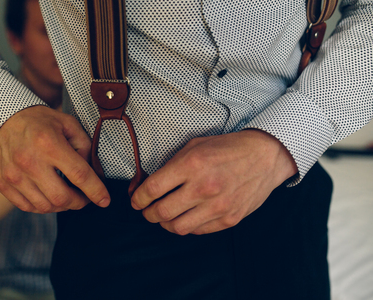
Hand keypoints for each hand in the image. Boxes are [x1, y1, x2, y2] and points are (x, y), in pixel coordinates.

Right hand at [0, 105, 109, 212]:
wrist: (1, 118)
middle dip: (79, 202)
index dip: (96, 191)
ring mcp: (13, 174)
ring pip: (45, 206)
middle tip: (84, 198)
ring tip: (67, 197)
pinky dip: (42, 207)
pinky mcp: (1, 182)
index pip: (79, 175)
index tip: (105, 200)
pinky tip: (49, 197)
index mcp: (50, 144)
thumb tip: (93, 173)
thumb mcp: (68, 124)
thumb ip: (84, 147)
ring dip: (62, 206)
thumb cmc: (39, 121)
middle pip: (62, 197)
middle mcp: (29, 161)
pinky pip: (26, 206)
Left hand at [131, 129, 297, 234]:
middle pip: (161, 211)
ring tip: (164, 217)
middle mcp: (203, 187)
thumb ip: (172, 164)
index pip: (153, 188)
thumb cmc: (227, 149)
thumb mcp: (195, 146)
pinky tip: (185, 217)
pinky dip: (186, 226)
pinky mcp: (229, 219)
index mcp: (192, 164)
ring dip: (164, 223)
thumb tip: (149, 183)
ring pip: (177, 227)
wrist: (264, 157)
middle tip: (146, 211)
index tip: (136, 200)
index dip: (139, 198)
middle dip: (148, 214)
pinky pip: (197, 231)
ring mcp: (218, 206)